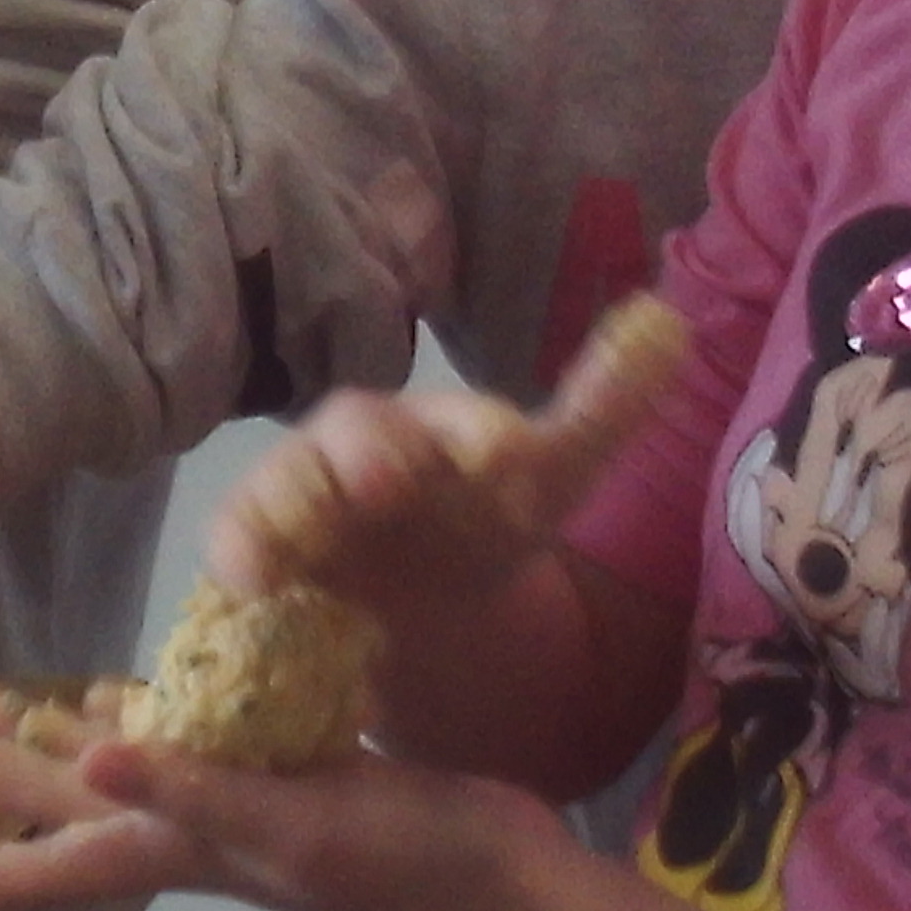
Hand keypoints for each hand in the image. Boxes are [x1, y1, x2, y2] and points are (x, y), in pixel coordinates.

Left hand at [0, 678, 566, 910]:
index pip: (50, 865)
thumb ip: (191, 794)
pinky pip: (187, 733)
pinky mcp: (280, 771)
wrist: (507, 882)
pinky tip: (121, 690)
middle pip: (59, 792)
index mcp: (181, 853)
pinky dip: (146, 709)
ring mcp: (234, 804)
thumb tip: (84, 761)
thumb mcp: (292, 828)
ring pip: (112, 758)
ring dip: (46, 728)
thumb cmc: (406, 863)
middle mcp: (191, 833)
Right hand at [199, 293, 692, 617]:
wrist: (421, 590)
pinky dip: (240, 555)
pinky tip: (249, 582)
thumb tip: (670, 320)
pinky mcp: (266, 543)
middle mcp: (368, 448)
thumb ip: (607, 404)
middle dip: (368, 453)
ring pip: (286, 482)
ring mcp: (308, 492)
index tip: (509, 452)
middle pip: (359, 434)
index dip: (481, 433)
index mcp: (444, 430)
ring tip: (280, 546)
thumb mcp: (556, 472)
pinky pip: (242, 539)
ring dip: (284, 505)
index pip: (463, 420)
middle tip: (386, 478)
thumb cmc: (483, 516)